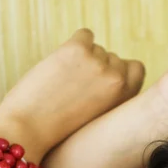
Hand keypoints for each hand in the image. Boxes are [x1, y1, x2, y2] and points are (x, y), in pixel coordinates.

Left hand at [0, 29, 144, 158]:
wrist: (30, 132)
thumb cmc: (61, 132)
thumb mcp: (98, 118)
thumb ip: (111, 97)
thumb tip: (111, 68)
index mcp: (124, 98)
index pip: (137, 70)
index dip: (122, 73)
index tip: (106, 82)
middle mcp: (116, 79)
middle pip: (112, 58)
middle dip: (97, 69)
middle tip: (76, 89)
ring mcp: (97, 62)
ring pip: (96, 49)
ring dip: (81, 61)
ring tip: (64, 84)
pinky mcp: (77, 48)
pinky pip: (85, 35)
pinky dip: (74, 44)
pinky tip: (61, 64)